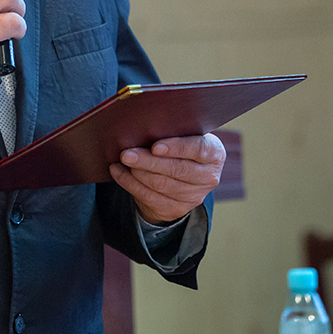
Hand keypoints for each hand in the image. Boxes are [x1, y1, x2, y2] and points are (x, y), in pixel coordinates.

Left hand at [109, 133, 225, 224]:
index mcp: (214, 153)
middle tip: (127, 153)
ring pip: (161, 185)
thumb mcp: (184, 134)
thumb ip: (173, 130)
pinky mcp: (176, 209)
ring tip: (121, 160)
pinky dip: (130, 183)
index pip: (198, 149)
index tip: (155, 146)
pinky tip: (118, 171)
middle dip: (148, 161)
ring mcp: (194, 196)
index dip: (176, 148)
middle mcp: (209, 177)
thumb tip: (144, 124)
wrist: (183, 174)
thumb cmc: (180, 144)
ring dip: (137, 172)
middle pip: (176, 170)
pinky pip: (149, 197)